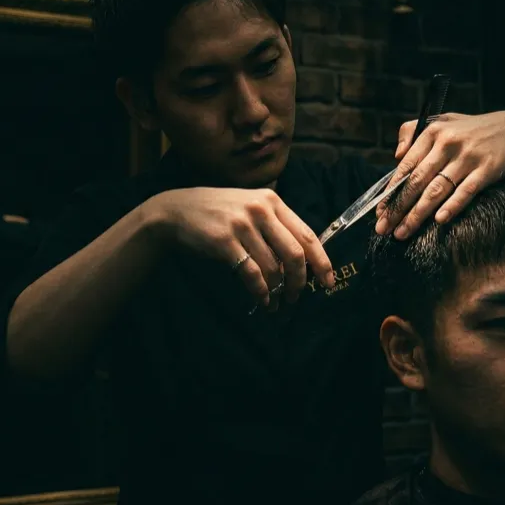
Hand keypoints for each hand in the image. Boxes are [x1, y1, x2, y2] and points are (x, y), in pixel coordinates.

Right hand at [150, 188, 334, 309]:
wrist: (176, 210)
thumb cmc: (218, 213)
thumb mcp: (250, 207)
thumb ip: (276, 226)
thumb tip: (303, 260)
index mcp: (272, 201)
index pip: (307, 234)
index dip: (321, 261)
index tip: (328, 281)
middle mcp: (260, 210)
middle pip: (295, 253)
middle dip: (300, 281)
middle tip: (296, 297)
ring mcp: (242, 225)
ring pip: (273, 267)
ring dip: (278, 291)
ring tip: (276, 303)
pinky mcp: (224, 241)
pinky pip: (251, 273)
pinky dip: (260, 291)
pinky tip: (262, 300)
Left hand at [376, 111, 504, 238]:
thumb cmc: (471, 130)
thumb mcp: (443, 121)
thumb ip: (414, 132)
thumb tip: (396, 156)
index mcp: (433, 132)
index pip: (405, 166)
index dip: (391, 192)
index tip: (379, 212)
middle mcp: (448, 143)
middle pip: (417, 181)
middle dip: (397, 208)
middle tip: (384, 229)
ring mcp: (468, 156)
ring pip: (436, 189)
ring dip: (417, 214)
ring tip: (403, 233)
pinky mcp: (488, 169)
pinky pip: (466, 191)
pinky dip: (452, 206)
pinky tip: (438, 221)